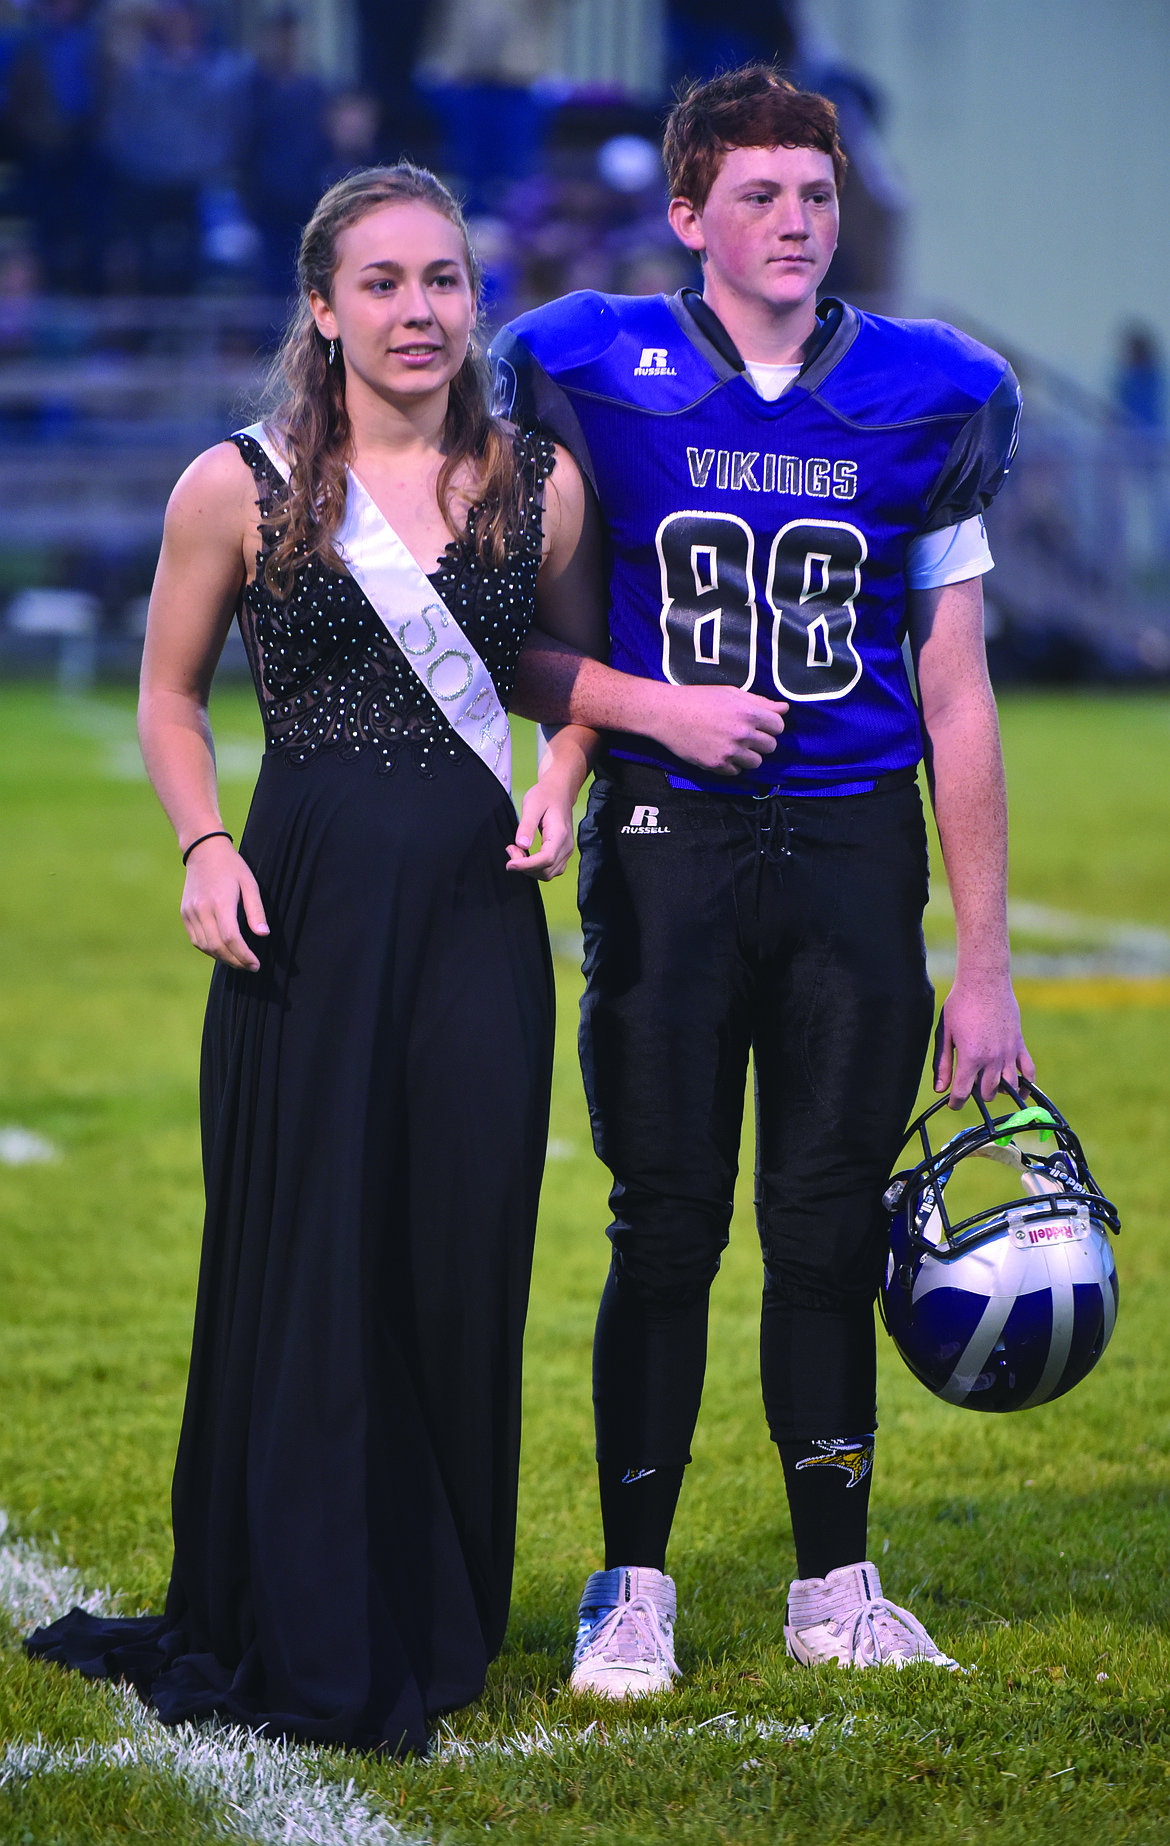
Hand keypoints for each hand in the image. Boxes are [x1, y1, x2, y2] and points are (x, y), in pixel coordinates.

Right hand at [180, 835, 269, 970]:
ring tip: (239, 961)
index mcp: (220, 902)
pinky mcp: (185, 914)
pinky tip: (223, 951)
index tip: (256, 964)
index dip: (244, 955)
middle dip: (235, 961)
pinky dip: (210, 950)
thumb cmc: (231, 866)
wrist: (203, 850)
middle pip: (217, 946)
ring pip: (205, 947)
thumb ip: (256, 911)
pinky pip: (196, 940)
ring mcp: (190, 913)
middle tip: (250, 967)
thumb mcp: (250, 884)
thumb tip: (263, 935)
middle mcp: (202, 909)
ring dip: (223, 958)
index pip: (231, 938)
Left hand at [507, 774, 576, 879]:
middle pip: (546, 870)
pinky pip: (550, 870)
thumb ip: (527, 826)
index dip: (526, 865)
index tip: (509, 863)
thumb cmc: (545, 796)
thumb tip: (521, 845)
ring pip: (548, 874)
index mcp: (560, 834)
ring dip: (529, 869)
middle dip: (525, 867)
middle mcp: (566, 846)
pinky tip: (526, 857)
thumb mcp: (532, 805)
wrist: (559, 792)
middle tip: (511, 849)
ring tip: (517, 852)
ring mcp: (566, 851)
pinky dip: (536, 869)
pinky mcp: (563, 854)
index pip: (546, 859)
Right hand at [647, 684, 786, 775]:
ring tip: (734, 746)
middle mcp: (742, 734)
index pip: (779, 726)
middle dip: (762, 741)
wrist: (667, 714)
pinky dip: (731, 765)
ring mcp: (730, 752)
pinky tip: (721, 752)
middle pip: (771, 746)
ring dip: (749, 756)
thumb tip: (784, 709)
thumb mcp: (731, 693)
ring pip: (756, 762)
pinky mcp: (717, 765)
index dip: (771, 725)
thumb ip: (760, 702)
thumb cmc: (698, 699)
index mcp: (748, 713)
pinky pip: (736, 772)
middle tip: (746, 735)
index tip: (761, 724)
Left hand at [933, 971, 1035, 1107]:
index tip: (953, 1103)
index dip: (956, 1102)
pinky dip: (1027, 1084)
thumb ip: (943, 1064)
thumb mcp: (945, 1034)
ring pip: (1009, 1087)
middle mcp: (992, 1059)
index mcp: (970, 1057)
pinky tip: (1019, 1090)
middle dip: (976, 1094)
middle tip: (968, 1085)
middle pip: (987, 1093)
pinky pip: (1029, 1071)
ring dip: (998, 1091)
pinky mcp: (1019, 1044)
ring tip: (988, 1086)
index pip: (963, 1093)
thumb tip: (940, 1089)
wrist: (984, 981)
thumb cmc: (960, 1004)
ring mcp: (1009, 1052)